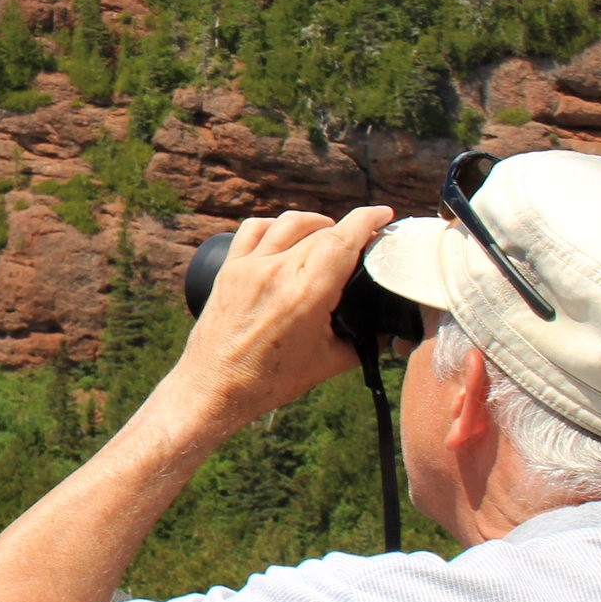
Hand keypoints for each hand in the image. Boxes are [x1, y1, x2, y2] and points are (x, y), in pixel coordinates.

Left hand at [163, 205, 394, 436]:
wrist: (212, 388)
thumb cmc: (268, 381)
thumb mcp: (328, 363)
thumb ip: (363, 342)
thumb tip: (388, 331)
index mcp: (306, 293)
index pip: (343, 239)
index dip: (368, 219)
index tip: (384, 213)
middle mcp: (277, 271)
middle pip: (322, 232)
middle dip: (347, 231)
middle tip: (362, 242)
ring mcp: (249, 266)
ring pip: (289, 223)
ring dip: (315, 223)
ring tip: (328, 234)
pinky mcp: (229, 268)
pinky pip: (254, 229)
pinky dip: (276, 225)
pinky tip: (286, 233)